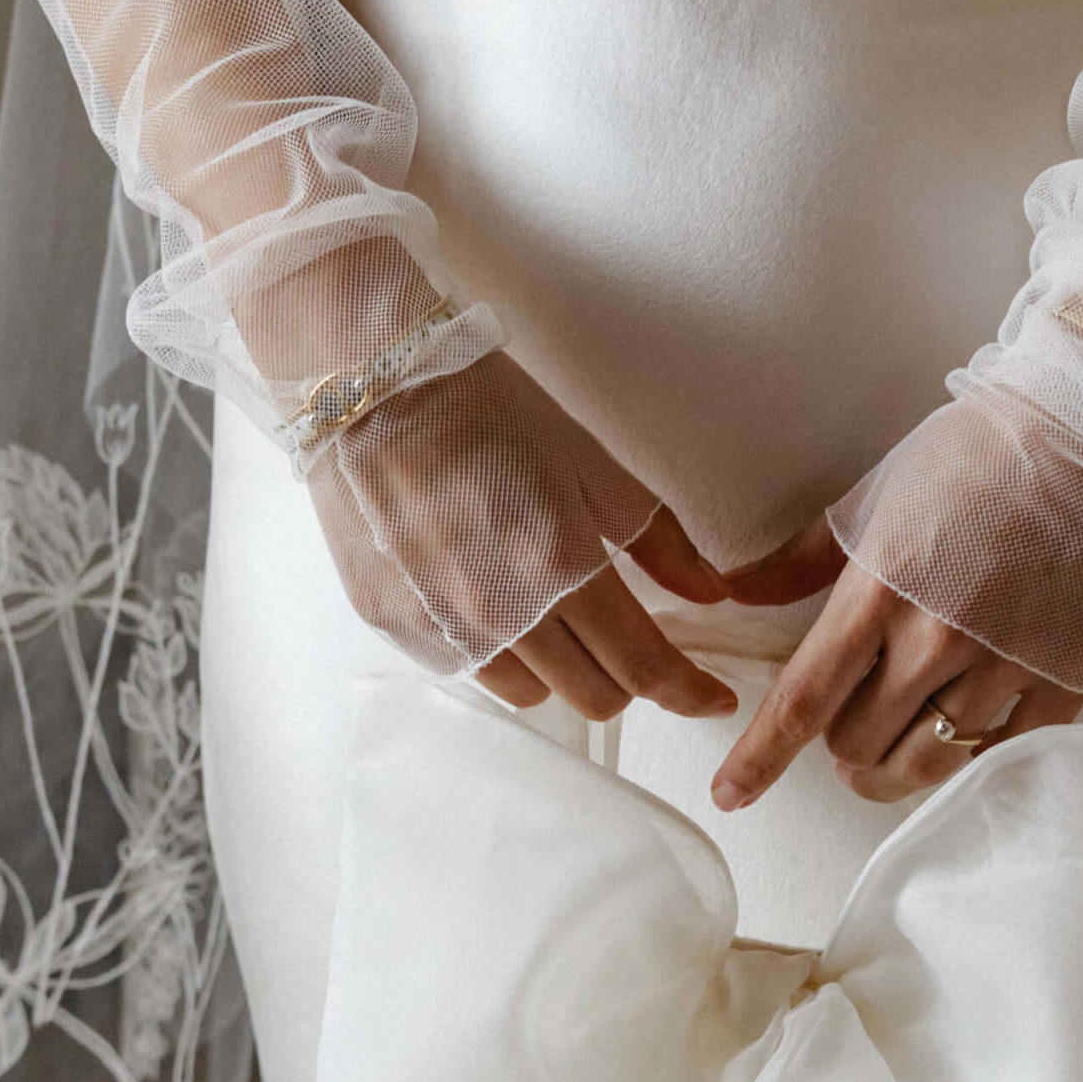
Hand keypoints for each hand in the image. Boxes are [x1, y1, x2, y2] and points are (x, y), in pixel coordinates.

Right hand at [308, 349, 737, 722]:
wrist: (370, 382)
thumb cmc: (485, 410)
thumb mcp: (590, 464)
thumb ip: (659, 541)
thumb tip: (711, 593)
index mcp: (559, 568)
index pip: (644, 667)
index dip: (689, 692)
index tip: (712, 698)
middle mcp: (499, 613)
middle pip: (594, 698)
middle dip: (625, 675)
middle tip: (625, 634)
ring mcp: (442, 628)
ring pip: (532, 694)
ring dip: (558, 667)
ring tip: (546, 606)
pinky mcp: (395, 627)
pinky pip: (469, 672)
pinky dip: (496, 651)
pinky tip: (487, 596)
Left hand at [710, 517, 1080, 808]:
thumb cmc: (975, 454)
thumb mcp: (873, 499)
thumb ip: (801, 559)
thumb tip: (736, 592)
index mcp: (881, 591)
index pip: (802, 699)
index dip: (759, 758)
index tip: (730, 794)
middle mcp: (938, 640)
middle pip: (858, 743)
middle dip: (839, 743)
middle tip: (847, 724)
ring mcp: (1005, 666)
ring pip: (924, 766)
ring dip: (891, 769)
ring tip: (885, 755)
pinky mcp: (1063, 681)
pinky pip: (998, 756)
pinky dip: (964, 760)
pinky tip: (955, 743)